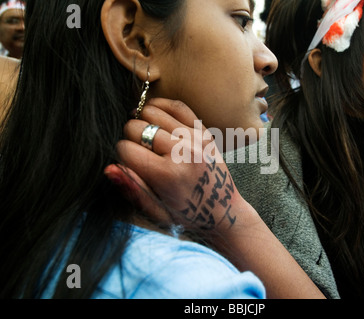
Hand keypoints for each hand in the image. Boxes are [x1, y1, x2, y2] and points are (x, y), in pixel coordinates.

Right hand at [107, 98, 247, 231]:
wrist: (222, 211)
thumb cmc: (184, 215)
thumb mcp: (155, 211)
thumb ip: (132, 189)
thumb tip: (108, 168)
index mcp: (167, 175)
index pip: (124, 149)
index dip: (120, 157)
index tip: (129, 165)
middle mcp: (182, 152)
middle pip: (135, 127)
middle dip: (129, 138)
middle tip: (138, 152)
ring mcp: (195, 138)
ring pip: (151, 111)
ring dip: (142, 122)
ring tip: (145, 137)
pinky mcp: (204, 131)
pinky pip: (176, 106)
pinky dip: (160, 107)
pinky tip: (154, 118)